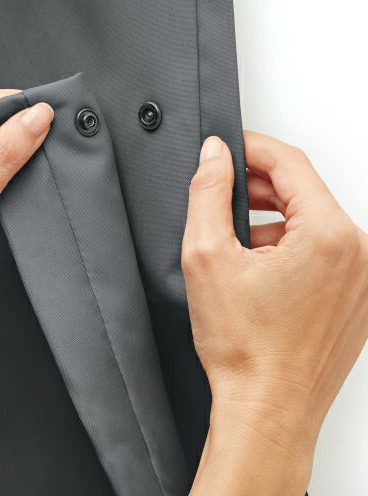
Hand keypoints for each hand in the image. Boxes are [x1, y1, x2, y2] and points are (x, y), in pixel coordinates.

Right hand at [182, 132, 367, 495]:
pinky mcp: (355, 298)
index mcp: (329, 236)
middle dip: (259, 185)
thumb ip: (209, 192)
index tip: (227, 147)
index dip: (251, 147)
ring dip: (272, 218)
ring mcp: (361, 279)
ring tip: (235, 237)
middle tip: (222, 189)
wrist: (267, 412)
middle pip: (303, 191)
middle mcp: (358, 254)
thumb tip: (215, 156)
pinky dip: (290, 246)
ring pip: (312, 221)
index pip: (290, 163)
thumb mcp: (207, 256)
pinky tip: (258, 266)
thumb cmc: (245, 352)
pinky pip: (323, 251)